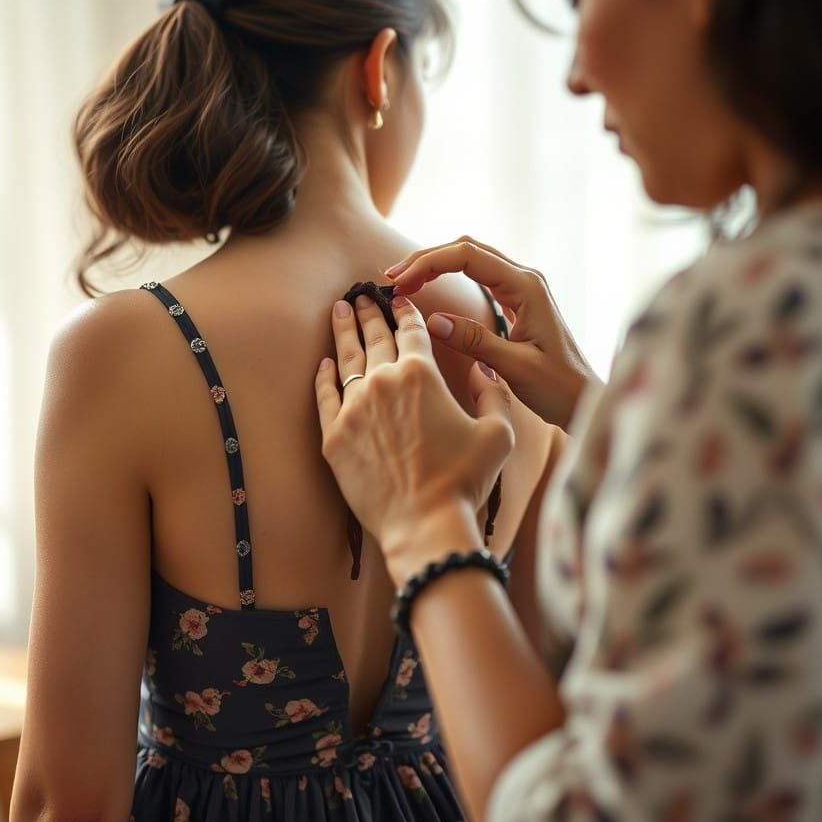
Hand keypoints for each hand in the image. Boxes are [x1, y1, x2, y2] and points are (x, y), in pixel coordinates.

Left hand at [314, 294, 514, 582]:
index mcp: (423, 374)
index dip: (404, 311)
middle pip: (373, 337)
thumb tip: (483, 371)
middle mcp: (384, 382)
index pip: (410, 330)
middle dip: (368, 312)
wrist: (425, 525)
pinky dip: (324, 376)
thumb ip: (493, 396)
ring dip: (342, 330)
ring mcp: (354, 408)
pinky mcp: (334, 435)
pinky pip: (325, 395)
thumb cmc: (465, 481)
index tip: (398, 299)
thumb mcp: (498, 435)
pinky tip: (324, 363)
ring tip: (338, 310)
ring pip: (345, 358)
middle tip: (360, 296)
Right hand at [385, 236, 599, 428]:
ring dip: (435, 264)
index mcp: (526, 287)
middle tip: (392, 278)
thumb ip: (475, 341)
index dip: (428, 264)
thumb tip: (433, 321)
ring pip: (470, 258)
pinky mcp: (516, 299)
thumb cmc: (558, 387)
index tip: (399, 283)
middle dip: (426, 258)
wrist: (584, 399)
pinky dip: (448, 275)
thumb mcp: (516, 367)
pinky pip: (477, 274)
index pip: (468, 256)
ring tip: (403, 281)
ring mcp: (521, 287)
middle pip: (466, 248)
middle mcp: (524, 278)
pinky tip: (428, 288)